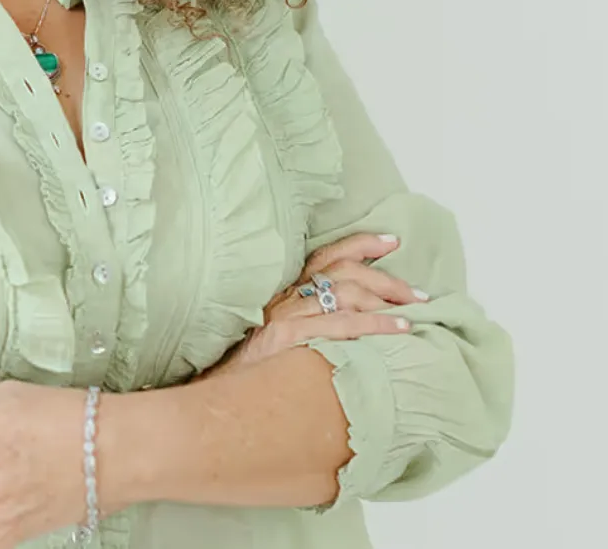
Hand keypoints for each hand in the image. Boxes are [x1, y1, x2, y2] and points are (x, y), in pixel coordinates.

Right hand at [207, 233, 427, 377]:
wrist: (219, 394)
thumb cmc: (253, 371)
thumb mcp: (277, 337)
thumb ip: (307, 324)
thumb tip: (351, 323)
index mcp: (284, 292)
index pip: (326, 256)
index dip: (361, 244)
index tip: (392, 241)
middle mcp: (285, 296)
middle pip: (342, 271)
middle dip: (384, 278)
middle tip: (416, 292)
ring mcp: (286, 315)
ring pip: (345, 293)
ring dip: (386, 299)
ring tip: (414, 310)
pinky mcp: (289, 336)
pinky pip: (342, 325)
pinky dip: (376, 325)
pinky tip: (400, 329)